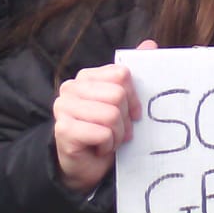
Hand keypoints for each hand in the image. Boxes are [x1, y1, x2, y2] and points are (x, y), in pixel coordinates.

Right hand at [52, 40, 156, 193]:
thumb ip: (133, 76)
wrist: (85, 168)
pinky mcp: (63, 130)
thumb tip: (150, 45)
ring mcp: (63, 108)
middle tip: (117, 131)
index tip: (131, 114)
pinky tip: (98, 149)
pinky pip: (102, 133)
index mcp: (86, 77)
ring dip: (116, 135)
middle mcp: (70, 88)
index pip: (122, 75)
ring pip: (111, 114)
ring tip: (107, 140)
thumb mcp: (123, 103)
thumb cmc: (105, 133)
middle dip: (124, 119)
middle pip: (117, 95)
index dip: (133, 98)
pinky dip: (107, 146)